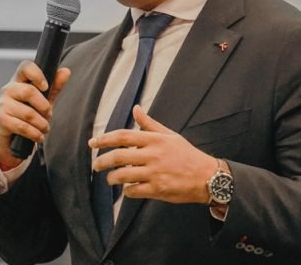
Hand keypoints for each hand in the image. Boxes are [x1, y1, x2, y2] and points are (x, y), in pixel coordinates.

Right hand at [0, 60, 70, 169]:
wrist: (13, 135)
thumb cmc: (30, 111)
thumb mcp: (45, 99)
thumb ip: (55, 86)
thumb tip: (66, 71)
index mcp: (19, 80)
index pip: (25, 67)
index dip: (37, 75)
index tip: (46, 87)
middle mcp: (8, 89)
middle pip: (28, 91)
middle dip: (44, 106)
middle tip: (49, 114)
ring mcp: (3, 104)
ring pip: (28, 113)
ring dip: (41, 123)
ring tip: (45, 128)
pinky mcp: (0, 120)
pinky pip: (22, 127)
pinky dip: (35, 133)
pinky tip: (39, 136)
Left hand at [89, 106, 217, 203]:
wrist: (207, 176)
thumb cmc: (187, 155)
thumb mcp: (170, 135)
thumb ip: (150, 124)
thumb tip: (135, 108)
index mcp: (155, 140)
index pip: (123, 136)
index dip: (104, 139)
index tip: (92, 143)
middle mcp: (153, 155)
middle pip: (119, 156)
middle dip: (102, 161)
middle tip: (96, 165)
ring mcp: (155, 173)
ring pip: (123, 175)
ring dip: (112, 178)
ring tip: (110, 179)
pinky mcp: (158, 189)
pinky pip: (134, 191)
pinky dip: (126, 191)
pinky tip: (127, 189)